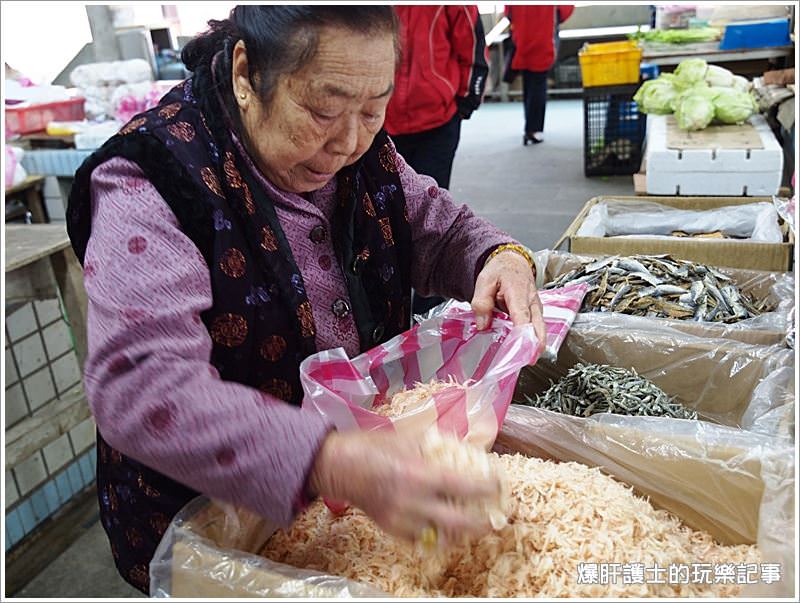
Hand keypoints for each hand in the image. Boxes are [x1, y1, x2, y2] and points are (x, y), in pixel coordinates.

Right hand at [309, 431, 498, 546]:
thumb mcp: (406, 437)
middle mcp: (412, 501)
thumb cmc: (370, 447)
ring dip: (460, 532)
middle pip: (458, 523)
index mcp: (418, 474)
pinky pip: (420, 540)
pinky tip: (444, 527)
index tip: (497, 485)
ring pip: (440, 537)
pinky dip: (435, 536)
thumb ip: (434, 443)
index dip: (485, 488)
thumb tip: (460, 443)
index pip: (463, 486)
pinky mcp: (390, 529)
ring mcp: (400, 519)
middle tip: (494, 519)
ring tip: (472, 525)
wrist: (338, 467)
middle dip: (481, 524)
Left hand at [471, 250, 545, 352]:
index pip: (522, 317)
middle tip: (527, 361)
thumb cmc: (500, 271)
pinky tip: (523, 351)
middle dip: (534, 345)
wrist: (513, 262)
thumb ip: (481, 302)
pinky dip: (532, 340)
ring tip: (523, 360)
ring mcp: (536, 309)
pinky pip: (536, 329)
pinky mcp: (536, 314)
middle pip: (538, 327)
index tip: (520, 349)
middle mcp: (532, 302)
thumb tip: (482, 325)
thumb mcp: (484, 281)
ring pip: (540, 330)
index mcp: (518, 293)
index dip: (522, 334)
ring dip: (534, 345)